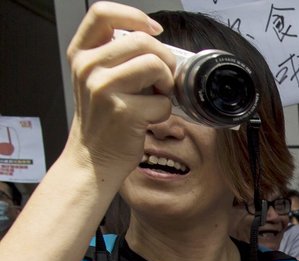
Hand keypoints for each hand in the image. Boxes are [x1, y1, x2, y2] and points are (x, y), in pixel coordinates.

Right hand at [65, 2, 175, 180]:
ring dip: (166, 83)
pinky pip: (162, 101)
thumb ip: (117, 57)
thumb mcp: (97, 79)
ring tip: (157, 96)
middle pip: (142, 40)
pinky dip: (164, 111)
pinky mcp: (122, 111)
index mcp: (81, 54)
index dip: (134, 16)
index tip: (154, 30)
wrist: (93, 158)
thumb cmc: (104, 119)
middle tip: (164, 78)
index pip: (102, 13)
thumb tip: (158, 44)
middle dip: (164, 58)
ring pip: (154, 65)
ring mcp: (102, 88)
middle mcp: (87, 67)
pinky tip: (149, 118)